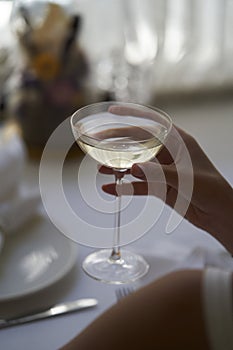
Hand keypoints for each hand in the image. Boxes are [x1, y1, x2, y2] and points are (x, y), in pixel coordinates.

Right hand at [100, 106, 232, 252]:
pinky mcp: (159, 186)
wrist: (219, 214)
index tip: (113, 110)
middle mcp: (168, 153)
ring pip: (135, 164)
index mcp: (178, 141)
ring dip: (118, 167)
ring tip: (100, 169)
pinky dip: (125, 187)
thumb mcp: (186, 179)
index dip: (132, 114)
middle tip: (96, 143)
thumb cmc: (211, 190)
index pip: (152, 123)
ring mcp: (162, 170)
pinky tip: (110, 189)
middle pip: (137, 143)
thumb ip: (159, 174)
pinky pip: (138, 185)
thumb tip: (133, 168)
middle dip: (116, 143)